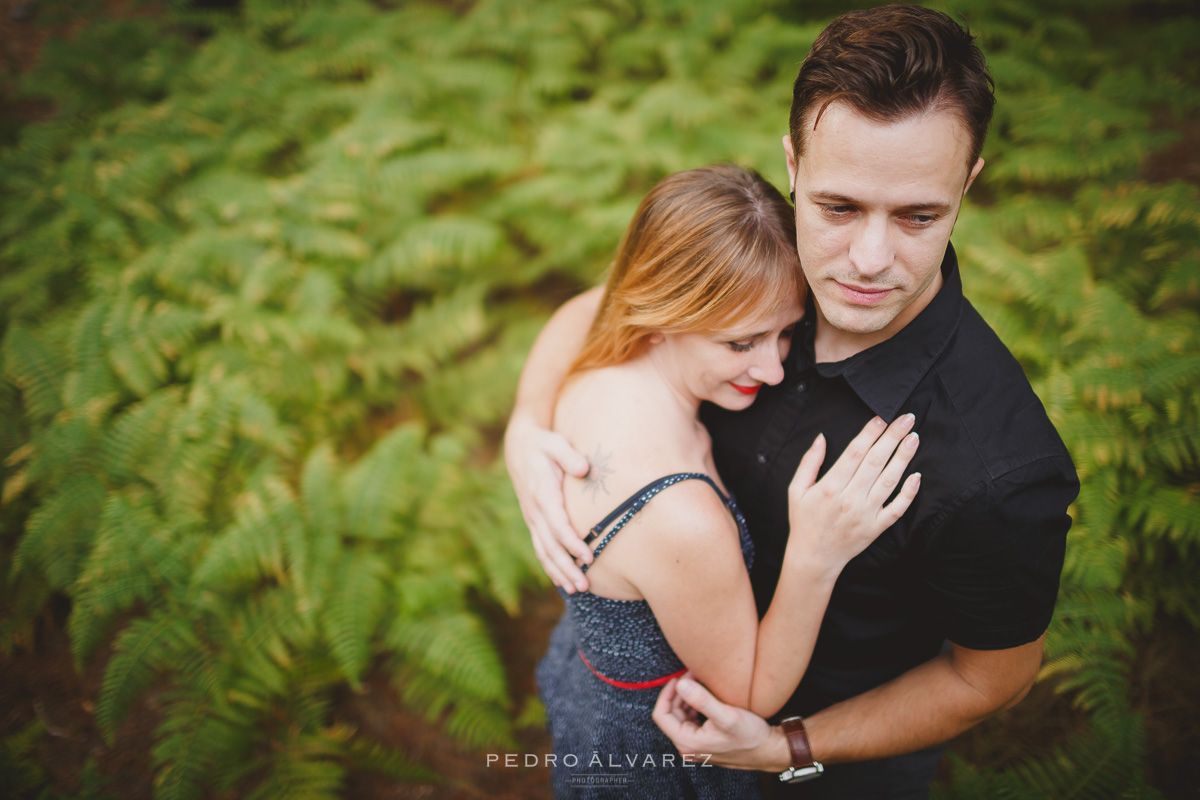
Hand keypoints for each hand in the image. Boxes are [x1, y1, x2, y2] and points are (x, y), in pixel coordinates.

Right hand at [503, 411, 590, 591]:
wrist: (519, 447)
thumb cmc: (543, 444)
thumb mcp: (555, 443)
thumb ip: (569, 455)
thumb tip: (583, 468)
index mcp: (542, 493)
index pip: (557, 524)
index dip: (571, 542)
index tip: (588, 556)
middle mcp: (535, 510)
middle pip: (550, 545)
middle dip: (567, 567)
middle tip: (584, 585)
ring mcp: (532, 518)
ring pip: (544, 551)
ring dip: (559, 572)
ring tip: (577, 589)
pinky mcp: (533, 521)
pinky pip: (540, 548)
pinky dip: (550, 566)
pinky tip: (562, 581)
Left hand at [653, 673, 788, 771]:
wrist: (769, 750)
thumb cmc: (750, 736)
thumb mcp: (727, 716)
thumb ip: (702, 700)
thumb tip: (681, 684)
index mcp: (687, 742)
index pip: (661, 715)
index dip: (667, 693)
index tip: (679, 677)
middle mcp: (688, 746)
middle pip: (670, 714)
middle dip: (679, 692)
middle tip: (693, 674)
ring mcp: (696, 745)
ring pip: (680, 716)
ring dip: (687, 698)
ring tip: (700, 682)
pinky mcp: (704, 741)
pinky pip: (691, 720)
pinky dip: (695, 705)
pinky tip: (706, 696)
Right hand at [788, 414, 920, 571]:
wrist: (813, 558)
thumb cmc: (804, 521)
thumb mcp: (796, 490)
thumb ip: (809, 463)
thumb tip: (822, 437)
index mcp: (829, 487)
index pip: (854, 453)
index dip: (869, 433)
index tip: (881, 418)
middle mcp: (849, 499)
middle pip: (875, 461)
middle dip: (893, 437)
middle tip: (907, 418)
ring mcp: (865, 514)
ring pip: (889, 480)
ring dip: (904, 457)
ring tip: (914, 438)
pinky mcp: (876, 527)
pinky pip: (897, 508)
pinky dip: (909, 493)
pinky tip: (917, 475)